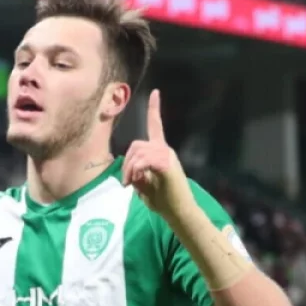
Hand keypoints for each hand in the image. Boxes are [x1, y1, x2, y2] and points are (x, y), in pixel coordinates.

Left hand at [121, 89, 190, 220]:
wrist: (178, 212)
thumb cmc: (163, 201)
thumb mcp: (143, 185)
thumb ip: (136, 172)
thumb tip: (131, 168)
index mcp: (160, 152)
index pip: (156, 126)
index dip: (154, 109)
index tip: (155, 93)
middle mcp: (165, 150)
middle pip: (136, 144)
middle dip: (126, 163)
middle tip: (126, 182)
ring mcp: (167, 156)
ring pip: (139, 152)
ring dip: (130, 169)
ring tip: (130, 184)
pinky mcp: (167, 165)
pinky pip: (145, 160)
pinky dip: (137, 170)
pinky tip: (138, 180)